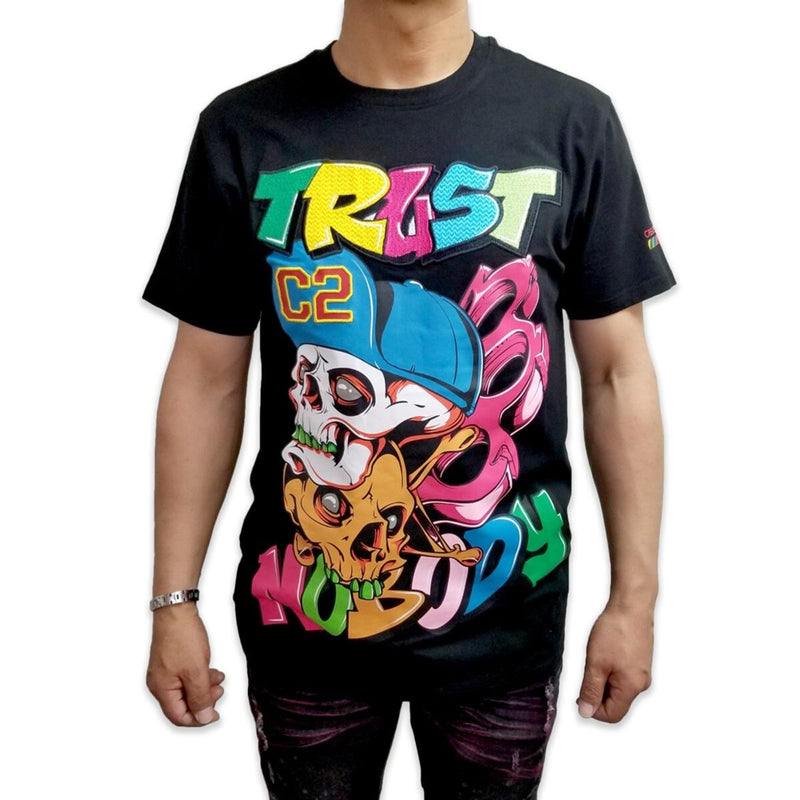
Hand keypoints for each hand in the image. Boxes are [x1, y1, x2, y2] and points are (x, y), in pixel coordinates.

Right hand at [146, 603, 224, 725]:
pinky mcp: (170, 661)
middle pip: (182, 705)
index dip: (199, 719)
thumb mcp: (196, 671)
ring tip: (219, 679)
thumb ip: (200, 697)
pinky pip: (186, 677)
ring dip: (204, 688)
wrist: (176, 610)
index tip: (215, 714)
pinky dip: (200, 677)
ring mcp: (164, 672)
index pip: (179, 717)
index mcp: (161, 689)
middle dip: (204, 700)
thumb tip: (203, 718)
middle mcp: (159, 683)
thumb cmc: (182, 637)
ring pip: (186, 690)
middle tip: (219, 691)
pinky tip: (212, 671)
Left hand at [576, 603, 653, 722]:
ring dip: (603, 681)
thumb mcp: (596, 663)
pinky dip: (610, 671)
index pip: (612, 715)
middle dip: (597, 693)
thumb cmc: (615, 632)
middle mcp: (641, 684)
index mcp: (631, 688)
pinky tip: (603, 654)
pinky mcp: (640, 661)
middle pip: (616, 703)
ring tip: (595, 660)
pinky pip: (623, 676)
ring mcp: (642, 672)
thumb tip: (586, 713)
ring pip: (618, 689)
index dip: (593, 709)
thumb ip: (590, 690)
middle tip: (586, 672)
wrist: (631, 605)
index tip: (580, 694)